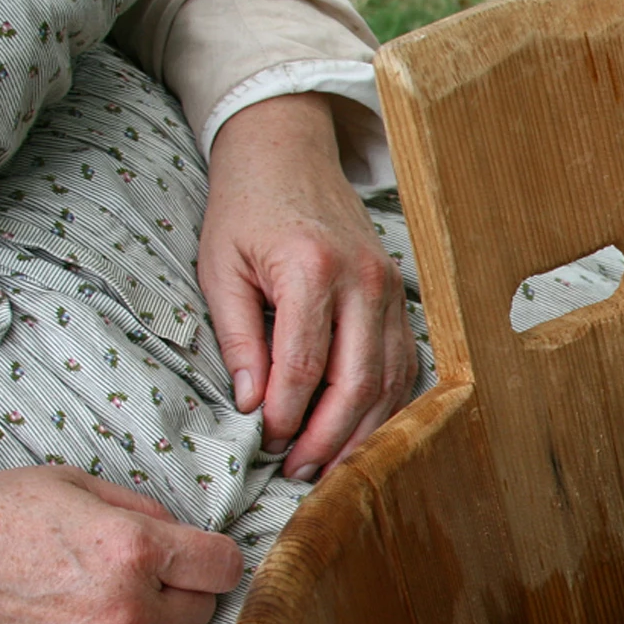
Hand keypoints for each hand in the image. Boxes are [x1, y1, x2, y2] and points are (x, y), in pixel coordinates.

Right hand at [0, 467, 242, 623]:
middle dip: (185, 588)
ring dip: (158, 622)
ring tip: (111, 597)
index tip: (202, 555)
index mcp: (133, 549)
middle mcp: (126, 607)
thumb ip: (144, 510)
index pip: (224, 566)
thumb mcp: (74, 485)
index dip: (216, 557)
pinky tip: (84, 623)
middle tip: (148, 572)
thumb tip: (186, 534)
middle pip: (204, 608)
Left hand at [197, 92, 414, 480]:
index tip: (266, 442)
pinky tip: (359, 432)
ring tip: (327, 464)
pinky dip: (384, 406)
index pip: (305, 366)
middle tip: (298, 470)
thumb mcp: (220, 267)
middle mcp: (363, 280)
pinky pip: (402, 365)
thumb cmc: (246, 208)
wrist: (288, 153)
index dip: (286, 415)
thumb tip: (251, 403)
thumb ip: (238, 337)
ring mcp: (392, 289)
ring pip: (387, 382)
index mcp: (311, 268)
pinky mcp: (403, 297)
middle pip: (356, 383)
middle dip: (328, 438)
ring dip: (360, 432)